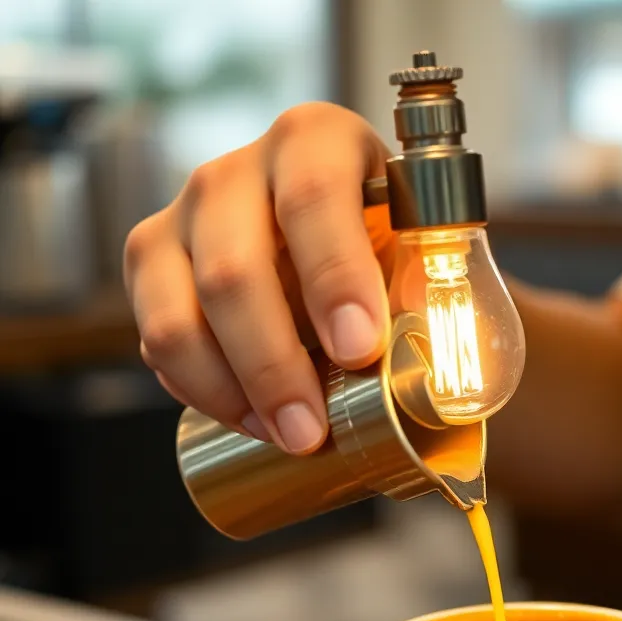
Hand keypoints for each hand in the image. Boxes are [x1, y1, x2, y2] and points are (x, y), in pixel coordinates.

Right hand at [124, 103, 395, 453]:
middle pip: (233, 271)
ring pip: (179, 316)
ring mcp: (181, 219)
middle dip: (275, 365)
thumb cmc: (373, 239)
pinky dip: (204, 394)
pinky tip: (254, 421)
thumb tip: (429, 343)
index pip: (313, 197)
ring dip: (234, 393)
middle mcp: (234, 173)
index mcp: (312, 143)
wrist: (322, 238)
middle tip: (313, 428)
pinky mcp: (151, 269)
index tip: (360, 350)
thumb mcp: (413, 246)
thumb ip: (425, 284)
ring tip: (288, 436)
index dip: (335, 278)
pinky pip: (157, 343)